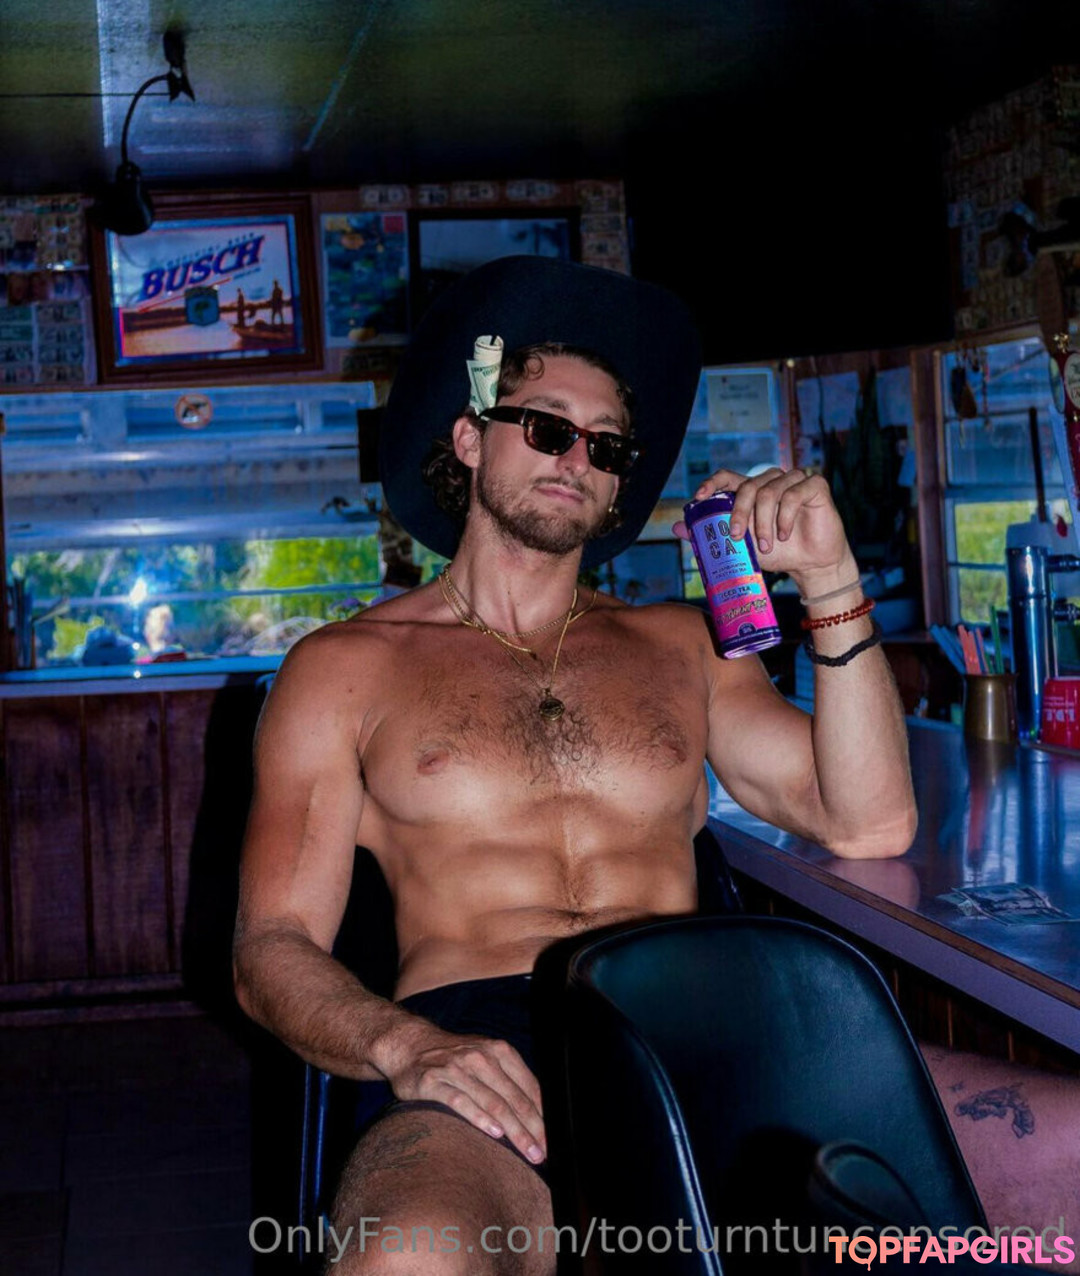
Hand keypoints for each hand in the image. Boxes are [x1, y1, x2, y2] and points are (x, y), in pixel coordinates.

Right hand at [378, 1019, 546, 1164]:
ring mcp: (456, 1068)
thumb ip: (510, 1080)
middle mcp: (480, 1057)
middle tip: (542, 1153)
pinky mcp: (433, 1081)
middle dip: (533, 1128)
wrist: (410, 1045)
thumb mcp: (486, 1058)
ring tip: (528, 1151)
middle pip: (513, 1098)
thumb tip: (541, 1113)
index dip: (543, 1114)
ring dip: (514, 1130)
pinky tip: (495, 1134)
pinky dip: (480, 1118)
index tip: (552, 1139)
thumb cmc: (456, 1058)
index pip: (528, 1086)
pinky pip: (461, 1101)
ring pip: (492, 1102)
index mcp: (499, 1051)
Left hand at [674, 467, 855, 594]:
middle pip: (747, 486)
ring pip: (770, 491)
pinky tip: (785, 535)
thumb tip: (677, 528)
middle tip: (737, 536)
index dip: (712, 483)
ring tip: (768, 546)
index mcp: (751, 491)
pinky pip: (794, 494)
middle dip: (739, 513)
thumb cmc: (777, 553)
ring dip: (765, 522)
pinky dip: (785, 518)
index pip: (727, 476)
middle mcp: (771, 481)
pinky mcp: (814, 485)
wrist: (811, 565)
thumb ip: (712, 535)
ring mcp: (793, 480)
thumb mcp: (741, 547)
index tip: (699, 497)